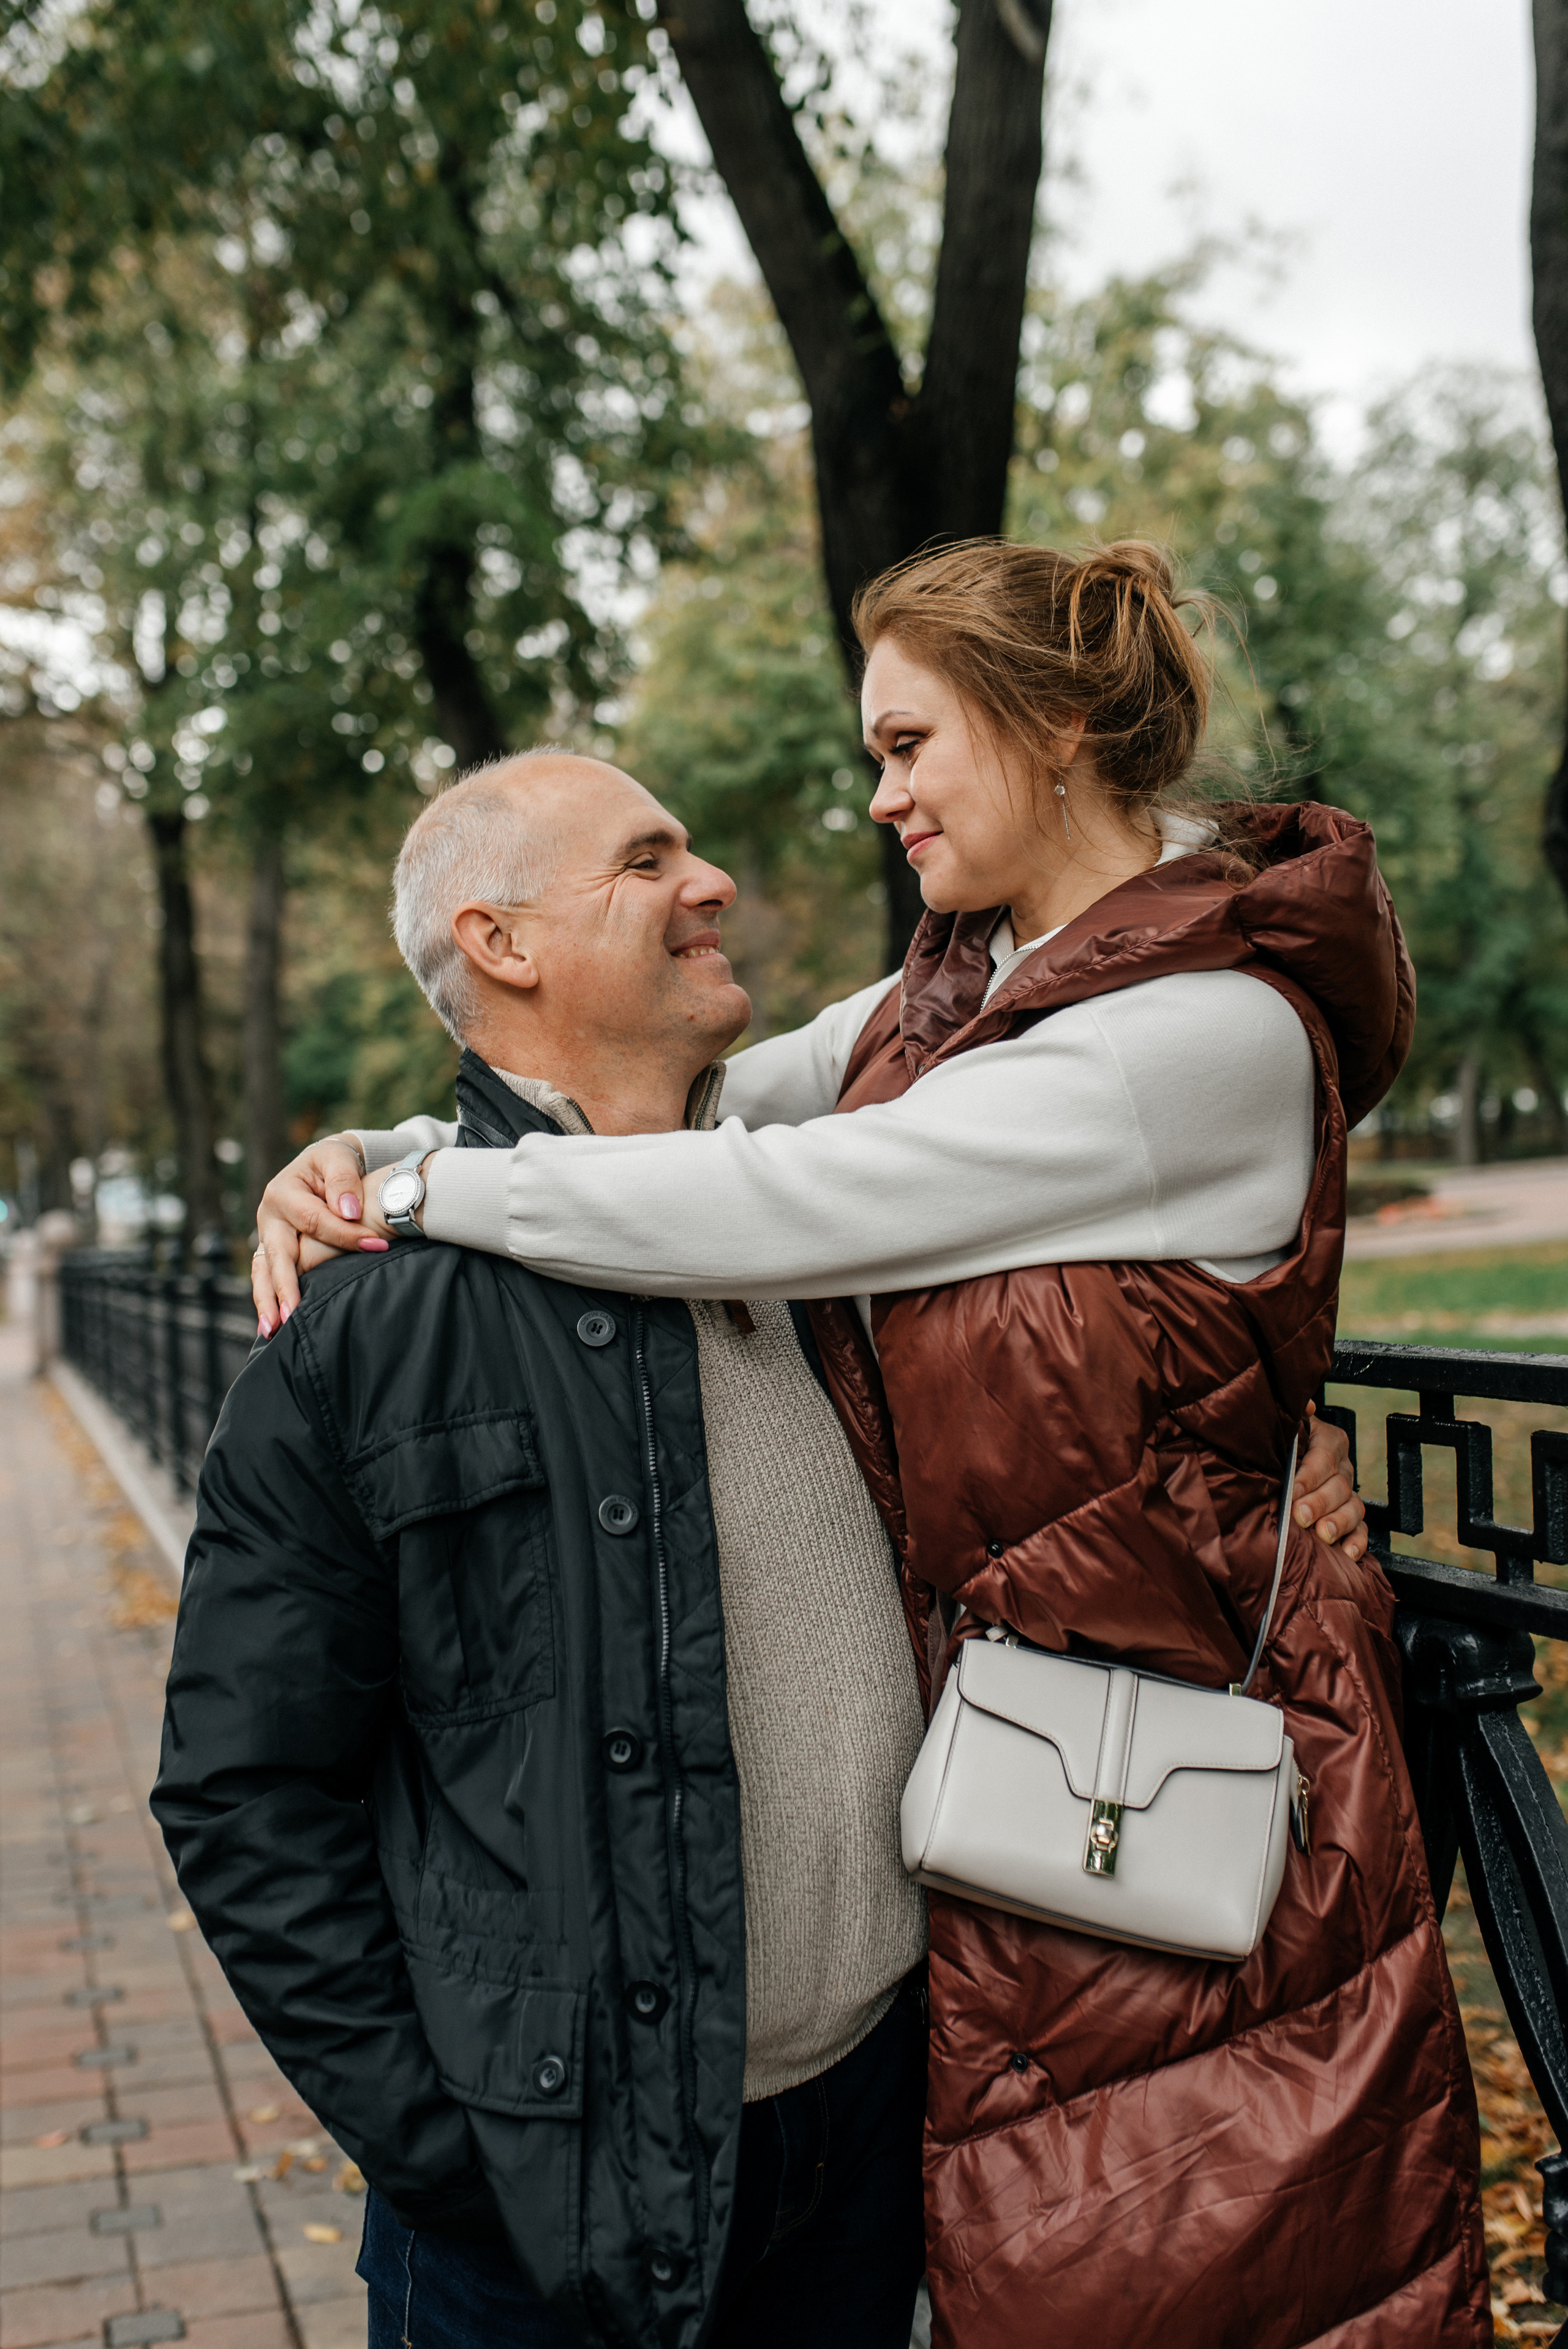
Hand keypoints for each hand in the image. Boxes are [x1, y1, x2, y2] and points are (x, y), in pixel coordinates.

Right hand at [252, 1134, 389, 1333]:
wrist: (322, 1166)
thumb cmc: (334, 1162)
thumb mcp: (338, 1158)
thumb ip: (343, 1180)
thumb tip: (349, 1211)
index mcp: (283, 1192)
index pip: (314, 1220)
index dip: (345, 1235)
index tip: (377, 1245)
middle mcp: (269, 1216)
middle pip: (277, 1255)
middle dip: (285, 1287)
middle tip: (293, 1315)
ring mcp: (268, 1236)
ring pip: (263, 1271)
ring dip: (268, 1302)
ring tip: (272, 1330)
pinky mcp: (273, 1250)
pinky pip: (266, 1277)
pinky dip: (269, 1300)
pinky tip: (273, 1326)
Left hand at [1292, 1402, 1366, 1560]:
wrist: (1282, 1463)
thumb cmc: (1279, 1445)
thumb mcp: (1285, 1428)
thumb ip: (1294, 1418)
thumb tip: (1306, 1405)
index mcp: (1329, 1440)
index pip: (1324, 1458)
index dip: (1309, 1475)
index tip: (1292, 1490)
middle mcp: (1343, 1466)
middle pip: (1338, 1485)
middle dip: (1319, 1503)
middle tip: (1300, 1516)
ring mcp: (1348, 1493)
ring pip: (1353, 1508)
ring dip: (1338, 1523)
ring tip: (1322, 1535)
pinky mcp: (1351, 1517)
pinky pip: (1361, 1530)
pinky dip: (1357, 1542)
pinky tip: (1348, 1554)